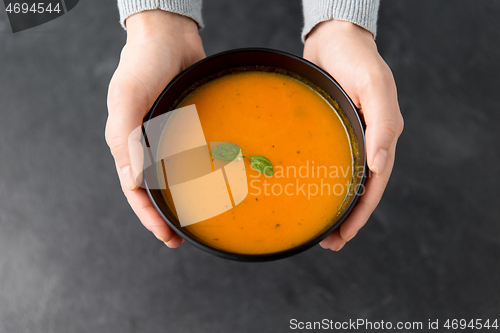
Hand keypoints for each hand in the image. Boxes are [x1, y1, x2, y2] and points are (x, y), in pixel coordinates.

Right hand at [106, 10, 204, 246]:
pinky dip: (201, 171)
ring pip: (173, 176)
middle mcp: (146, 144)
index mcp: (125, 143)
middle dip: (166, 215)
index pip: (134, 190)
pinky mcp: (185, 127)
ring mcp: (166, 136)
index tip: (166, 237)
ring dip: (184, 198)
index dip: (148, 217)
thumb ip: (128, 140)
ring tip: (200, 218)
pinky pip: (192, 155)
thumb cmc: (143, 64)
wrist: (170, 36)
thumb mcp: (129, 99)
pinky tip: (216, 181)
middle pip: (153, 189)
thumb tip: (135, 182)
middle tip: (183, 236)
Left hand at [303, 20, 403, 250]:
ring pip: (343, 179)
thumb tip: (380, 165)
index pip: (374, 183)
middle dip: (346, 218)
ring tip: (320, 230)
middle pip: (360, 188)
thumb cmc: (357, 59)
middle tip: (328, 243)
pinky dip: (322, 181)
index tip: (344, 235)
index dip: (361, 212)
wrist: (334, 38)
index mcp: (381, 135)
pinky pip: (329, 162)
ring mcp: (349, 136)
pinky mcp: (331, 130)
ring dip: (334, 205)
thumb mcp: (374, 86)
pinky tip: (309, 193)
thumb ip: (381, 125)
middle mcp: (366, 140)